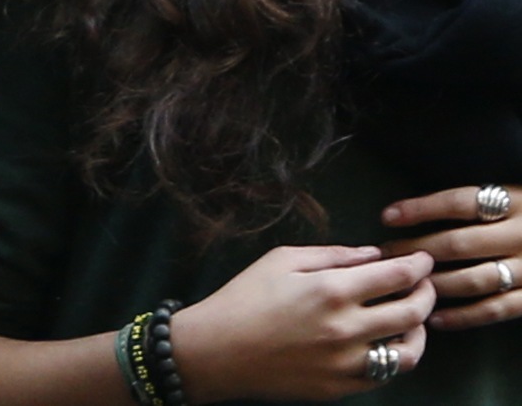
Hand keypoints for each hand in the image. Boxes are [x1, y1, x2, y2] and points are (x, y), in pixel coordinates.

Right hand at [169, 244, 434, 399]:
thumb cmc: (243, 298)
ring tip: (412, 318)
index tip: (422, 258)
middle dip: (426, 292)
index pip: (397, 275)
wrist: (216, 351)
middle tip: (424, 284)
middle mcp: (347, 329)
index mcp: (331, 290)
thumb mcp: (280, 260)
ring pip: (409, 351)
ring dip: (419, 331)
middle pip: (412, 312)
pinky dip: (394, 356)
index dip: (418, 264)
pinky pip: (385, 374)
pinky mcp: (341, 388)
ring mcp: (347, 363)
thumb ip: (331, 255)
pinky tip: (386, 342)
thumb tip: (371, 255)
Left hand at [382, 184, 521, 329]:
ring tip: (404, 284)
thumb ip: (480, 202)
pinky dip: (465, 316)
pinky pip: (498, 309)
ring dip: (435, 283)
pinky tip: (436, 317)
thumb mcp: (517, 195)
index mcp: (516, 201)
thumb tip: (418, 207)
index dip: (421, 209)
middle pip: (459, 243)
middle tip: (384, 255)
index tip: (386, 216)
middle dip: (415, 251)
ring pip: (475, 279)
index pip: (460, 202)